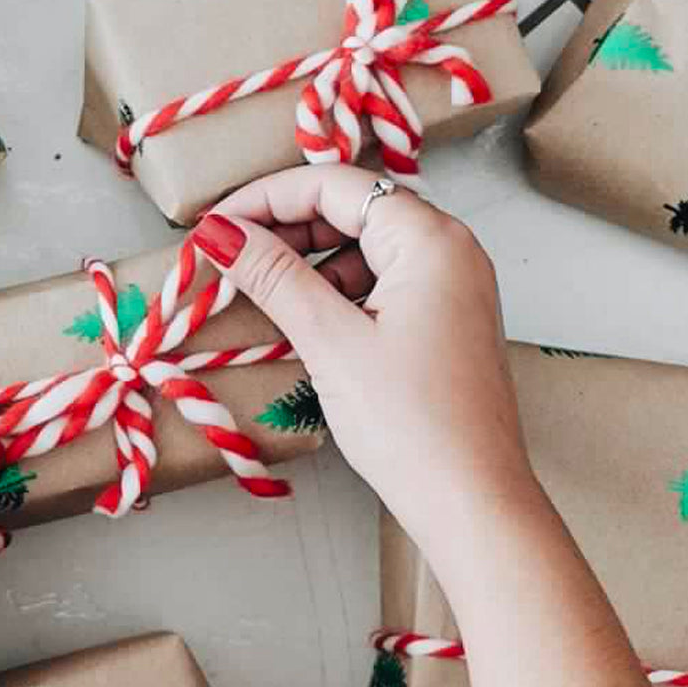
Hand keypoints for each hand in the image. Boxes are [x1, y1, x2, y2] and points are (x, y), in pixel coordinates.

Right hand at [190, 164, 534, 524]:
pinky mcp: (445, 322)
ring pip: (365, 248)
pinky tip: (301, 321)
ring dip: (308, 263)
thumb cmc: (412, 424)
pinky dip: (337, 292)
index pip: (334, 185)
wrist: (472, 501)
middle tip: (227, 258)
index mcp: (430, 239)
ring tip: (256, 293)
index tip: (214, 225)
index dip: (266, 198)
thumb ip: (273, 276)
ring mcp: (452, 287)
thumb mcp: (331, 341)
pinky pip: (382, 283)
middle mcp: (450, 249)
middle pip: (352, 209)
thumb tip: (220, 232)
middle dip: (285, 229)